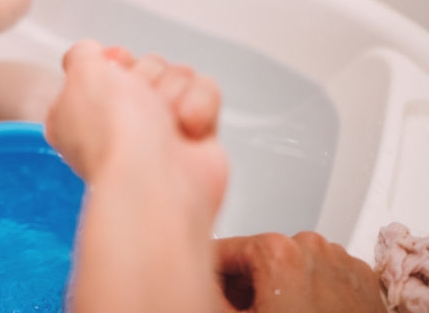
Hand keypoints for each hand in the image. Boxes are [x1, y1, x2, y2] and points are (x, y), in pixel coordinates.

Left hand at [45, 40, 226, 219]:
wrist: (157, 181)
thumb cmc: (114, 132)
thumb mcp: (81, 76)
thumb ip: (81, 55)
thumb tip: (92, 53)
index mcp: (81, 109)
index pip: (105, 63)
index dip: (113, 62)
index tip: (112, 73)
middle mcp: (119, 120)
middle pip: (146, 65)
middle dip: (146, 77)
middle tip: (140, 105)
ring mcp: (159, 128)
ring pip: (178, 75)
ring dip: (173, 92)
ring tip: (164, 121)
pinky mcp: (196, 135)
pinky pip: (206, 91)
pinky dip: (200, 104)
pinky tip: (188, 129)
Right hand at [215, 232, 385, 311]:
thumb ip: (204, 291)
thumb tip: (189, 277)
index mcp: (274, 248)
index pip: (217, 251)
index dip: (207, 277)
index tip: (210, 296)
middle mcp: (309, 244)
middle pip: (255, 256)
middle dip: (243, 284)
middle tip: (245, 312)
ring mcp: (339, 259)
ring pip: (287, 265)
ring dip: (275, 288)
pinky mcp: (362, 279)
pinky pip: (320, 276)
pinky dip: (308, 292)